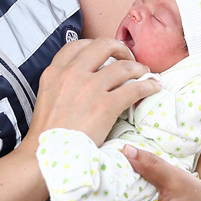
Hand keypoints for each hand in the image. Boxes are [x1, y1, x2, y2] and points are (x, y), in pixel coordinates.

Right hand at [30, 39, 160, 145]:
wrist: (47, 155)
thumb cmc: (47, 134)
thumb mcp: (47, 97)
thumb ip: (62, 84)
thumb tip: (83, 81)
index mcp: (55, 72)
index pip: (77, 45)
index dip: (95, 45)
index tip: (106, 53)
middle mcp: (72, 73)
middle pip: (103, 45)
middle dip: (120, 48)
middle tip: (128, 58)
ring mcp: (90, 88)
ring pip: (123, 66)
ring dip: (138, 67)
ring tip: (145, 73)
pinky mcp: (106, 105)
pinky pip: (134, 88)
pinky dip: (147, 85)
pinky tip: (153, 88)